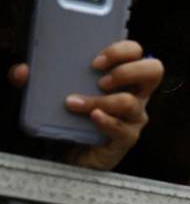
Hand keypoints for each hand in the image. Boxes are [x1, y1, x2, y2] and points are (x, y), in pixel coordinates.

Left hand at [8, 41, 162, 170]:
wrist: (74, 153)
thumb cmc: (73, 118)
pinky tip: (91, 117)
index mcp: (124, 76)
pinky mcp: (127, 138)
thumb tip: (22, 71)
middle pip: (154, 71)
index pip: (138, 53)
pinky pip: (122, 128)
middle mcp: (136, 93)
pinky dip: (106, 121)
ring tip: (76, 103)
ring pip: (130, 102)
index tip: (95, 61)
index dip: (122, 50)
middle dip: (127, 71)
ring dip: (101, 100)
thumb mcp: (54, 94)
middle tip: (101, 80)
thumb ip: (37, 81)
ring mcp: (135, 116)